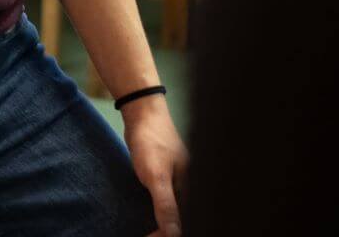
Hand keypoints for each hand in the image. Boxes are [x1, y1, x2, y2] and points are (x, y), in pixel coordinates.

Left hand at [122, 95, 187, 236]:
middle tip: (149, 236)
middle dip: (168, 231)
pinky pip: (168, 204)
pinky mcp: (170, 180)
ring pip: (177, 214)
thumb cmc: (152, 140)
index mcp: (196, 189)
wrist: (142, 113)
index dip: (171, 234)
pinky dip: (160, 215)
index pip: (188, 222)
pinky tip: (153, 221)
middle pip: (185, 220)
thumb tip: (174, 234)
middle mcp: (193, 188)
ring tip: (151, 233)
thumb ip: (166, 205)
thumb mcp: (157, 176)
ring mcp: (182, 184)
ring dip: (165, 226)